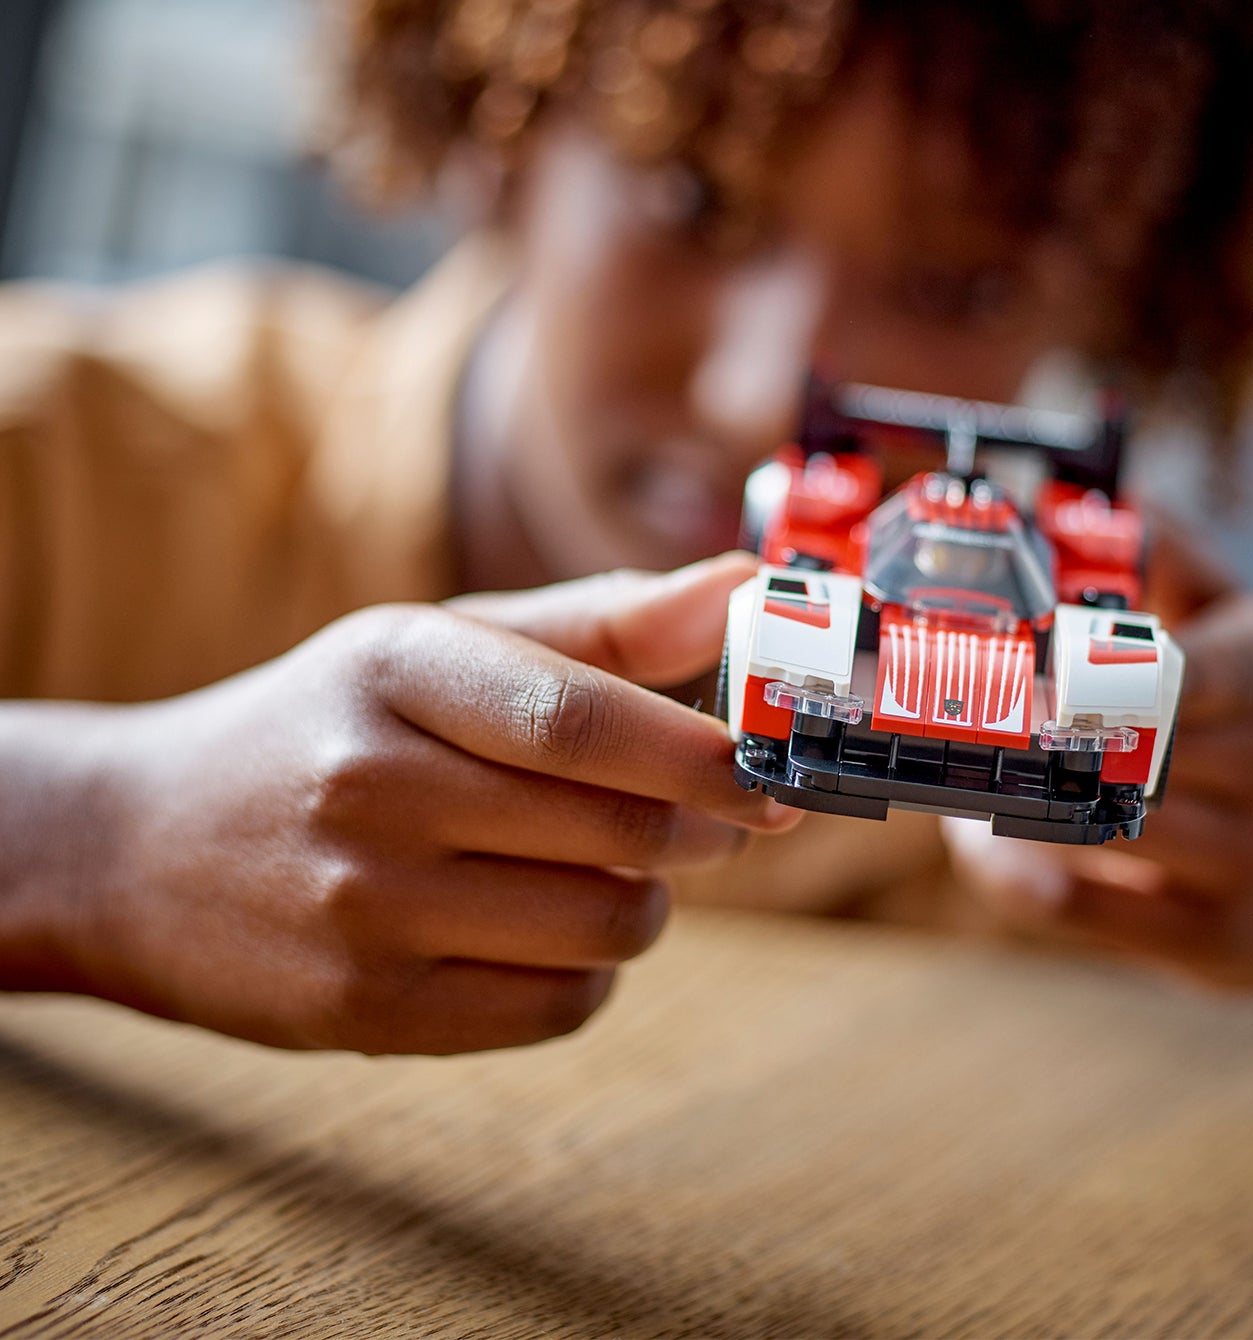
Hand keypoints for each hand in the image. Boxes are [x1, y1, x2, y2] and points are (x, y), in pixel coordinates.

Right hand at [51, 554, 794, 1053]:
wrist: (136, 847)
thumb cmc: (329, 727)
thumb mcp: (437, 646)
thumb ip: (598, 622)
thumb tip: (743, 583)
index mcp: (397, 669)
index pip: (581, 717)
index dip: (703, 751)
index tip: (775, 768)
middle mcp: (370, 785)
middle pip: (615, 829)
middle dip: (706, 829)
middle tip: (722, 817)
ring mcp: (361, 909)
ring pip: (605, 925)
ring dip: (648, 900)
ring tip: (611, 870)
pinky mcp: (363, 1011)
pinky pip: (557, 1007)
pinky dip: (589, 973)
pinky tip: (545, 931)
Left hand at [944, 521, 1252, 1004]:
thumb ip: (1180, 561)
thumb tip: (1112, 494)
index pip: (1213, 666)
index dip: (1128, 667)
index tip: (1046, 659)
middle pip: (1135, 747)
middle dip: (1041, 734)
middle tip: (953, 710)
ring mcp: (1245, 861)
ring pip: (1098, 826)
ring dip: (1011, 800)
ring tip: (957, 770)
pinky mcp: (1208, 940)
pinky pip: (1079, 906)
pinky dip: (1011, 874)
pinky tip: (981, 842)